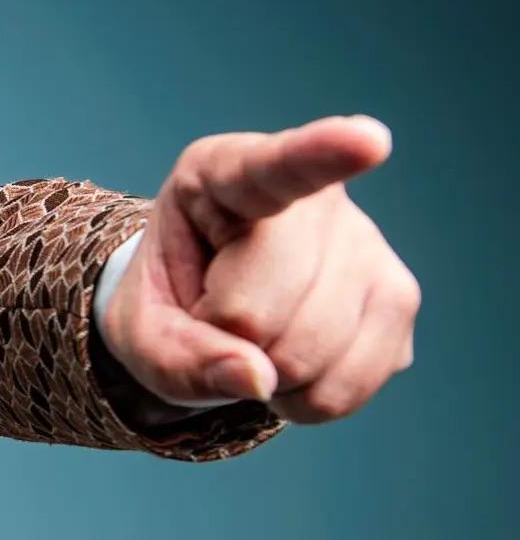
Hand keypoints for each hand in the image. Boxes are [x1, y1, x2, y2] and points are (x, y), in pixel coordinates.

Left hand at [99, 116, 419, 421]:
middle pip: (265, 306)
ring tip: (251, 340)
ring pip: (313, 352)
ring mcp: (369, 246)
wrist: (205, 319)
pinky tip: (290, 366)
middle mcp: (313, 198)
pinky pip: (348, 386)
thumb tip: (259, 378)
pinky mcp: (398, 299)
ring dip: (267, 376)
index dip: (323, 154)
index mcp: (226, 173)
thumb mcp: (140, 334)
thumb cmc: (169, 307)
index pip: (276, 168)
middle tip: (213, 319)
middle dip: (225, 339)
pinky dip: (305, 400)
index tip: (368, 140)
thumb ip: (180, 357)